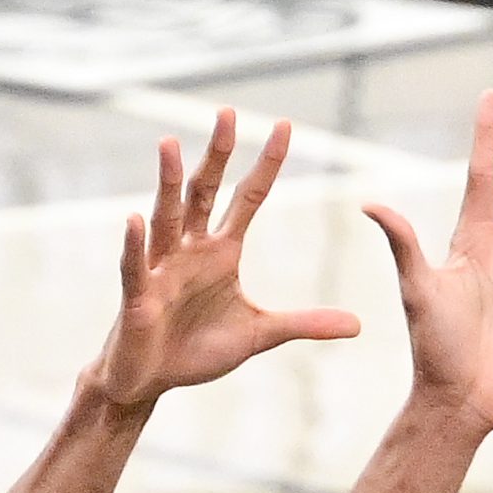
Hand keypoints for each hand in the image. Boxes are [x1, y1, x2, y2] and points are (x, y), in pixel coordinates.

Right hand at [86, 109, 359, 407]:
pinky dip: (135, 245)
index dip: (266, 164)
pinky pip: (137, 266)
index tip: (284, 126)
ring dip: (167, 183)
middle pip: (205, 192)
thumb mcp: (260, 335)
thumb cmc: (197, 350)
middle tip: (227, 113)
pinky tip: (135, 220)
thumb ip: (304, 323)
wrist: (152, 380)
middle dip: (216, 154)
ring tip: (169, 143)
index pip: (248, 197)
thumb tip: (358, 324)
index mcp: (222, 252)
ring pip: (166, 217)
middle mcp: (191, 250)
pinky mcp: (139, 296)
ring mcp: (162, 269)